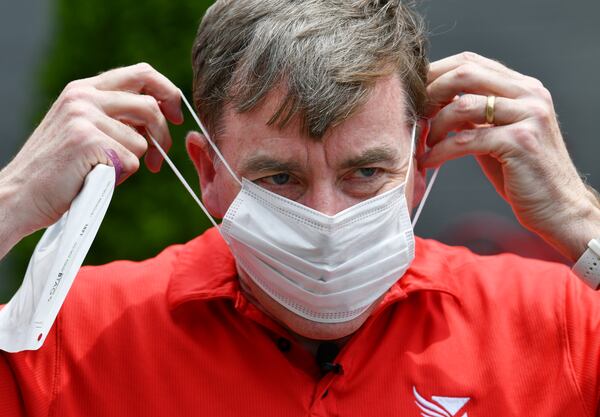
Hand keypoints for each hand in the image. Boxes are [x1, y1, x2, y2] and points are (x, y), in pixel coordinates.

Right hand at [0, 63, 182, 247]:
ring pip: (141, 140)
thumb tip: (159, 116)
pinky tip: (96, 178)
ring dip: (132, 162)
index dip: (168, 93)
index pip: (142, 73)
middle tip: (159, 157)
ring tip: (105, 171)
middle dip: (163, 134)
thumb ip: (115, 117)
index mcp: (85, 89)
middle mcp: (84, 97)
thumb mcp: (84, 129)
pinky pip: (131, 160)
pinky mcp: (88, 140)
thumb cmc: (59, 168)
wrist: (21, 194)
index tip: (175, 116)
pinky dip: (121, 176)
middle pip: (150, 105)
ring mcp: (85, 117)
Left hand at [421, 52, 599, 260]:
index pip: (472, 61)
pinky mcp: (520, 142)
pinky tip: (429, 161)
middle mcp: (529, 95)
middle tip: (415, 114)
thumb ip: (475, 114)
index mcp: (523, 87)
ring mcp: (528, 116)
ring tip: (424, 144)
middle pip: (466, 73)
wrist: (558, 207)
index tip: (415, 92)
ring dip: (435, 125)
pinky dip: (440, 151)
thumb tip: (437, 101)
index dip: (437, 73)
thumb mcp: (498, 133)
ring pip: (463, 105)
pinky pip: (466, 139)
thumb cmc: (523, 172)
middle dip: (432, 92)